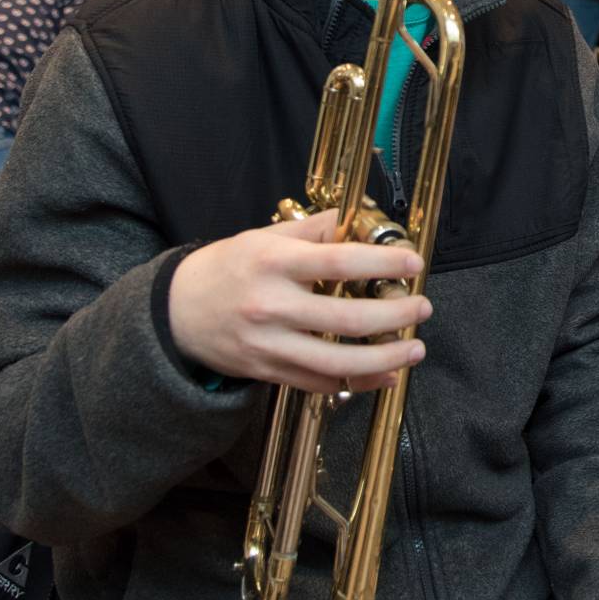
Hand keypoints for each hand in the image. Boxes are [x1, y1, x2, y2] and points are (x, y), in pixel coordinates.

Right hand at [169, 210, 432, 393]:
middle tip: (422, 308)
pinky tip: (385, 375)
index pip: (339, 262)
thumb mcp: (265, 237)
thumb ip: (315, 230)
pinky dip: (357, 382)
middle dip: (395, 315)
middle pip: (347, 317)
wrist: (176, 312)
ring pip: (338, 360)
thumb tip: (362, 216)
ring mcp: (269, 344)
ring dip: (385, 358)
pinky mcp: (268, 372)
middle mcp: (272, 306)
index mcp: (274, 263)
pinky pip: (320, 382)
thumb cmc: (228, 268)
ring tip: (414, 349)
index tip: (413, 263)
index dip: (383, 263)